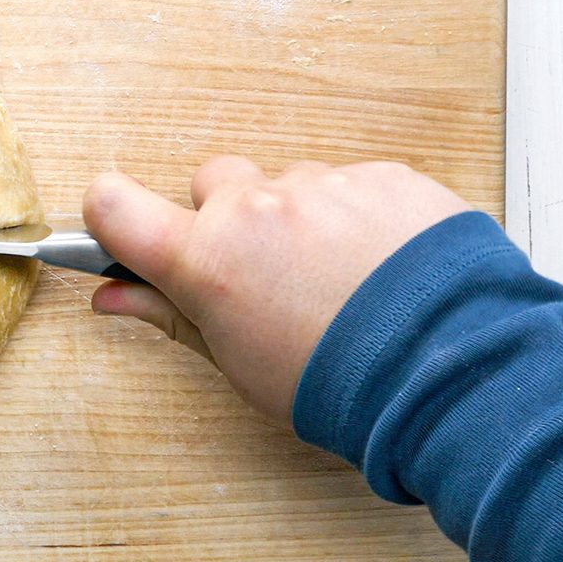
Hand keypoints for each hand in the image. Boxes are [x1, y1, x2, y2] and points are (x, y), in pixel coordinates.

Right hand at [82, 159, 470, 420]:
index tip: (128, 235)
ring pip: (291, 187)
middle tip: (266, 276)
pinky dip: (361, 219)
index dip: (111, 216)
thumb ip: (171, 315)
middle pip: (215, 185)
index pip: (113, 205)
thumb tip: (113, 296)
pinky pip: (354, 186)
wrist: (451, 372)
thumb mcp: (238, 362)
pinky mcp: (384, 177)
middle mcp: (256, 208)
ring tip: (344, 281)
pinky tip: (385, 269)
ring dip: (303, 220)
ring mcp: (324, 186)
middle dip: (231, 219)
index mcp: (207, 258)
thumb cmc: (339, 384)